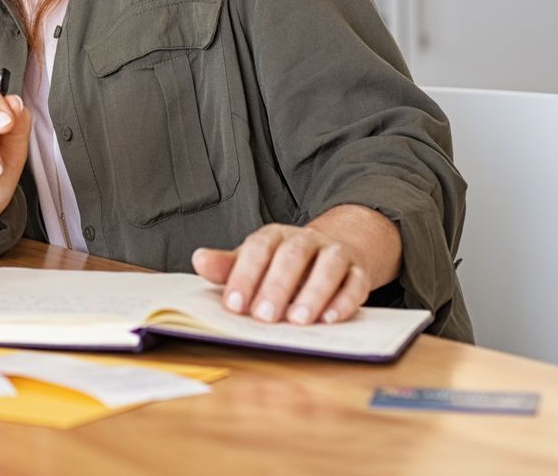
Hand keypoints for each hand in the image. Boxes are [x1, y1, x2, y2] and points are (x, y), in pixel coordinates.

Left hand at [191, 206, 400, 325]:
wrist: (333, 252)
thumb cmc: (283, 265)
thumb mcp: (253, 263)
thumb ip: (228, 266)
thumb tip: (199, 260)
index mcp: (274, 237)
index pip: (258, 249)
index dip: (244, 276)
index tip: (234, 306)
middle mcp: (306, 240)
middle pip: (292, 255)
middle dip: (277, 286)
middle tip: (264, 317)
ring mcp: (334, 253)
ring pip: (328, 266)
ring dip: (313, 293)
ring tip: (299, 320)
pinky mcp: (358, 271)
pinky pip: (355, 283)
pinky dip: (344, 301)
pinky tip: (330, 319)